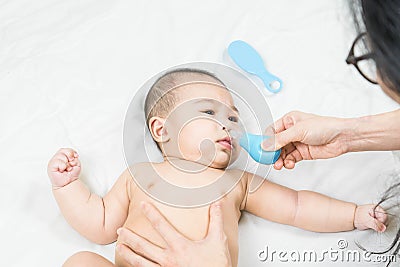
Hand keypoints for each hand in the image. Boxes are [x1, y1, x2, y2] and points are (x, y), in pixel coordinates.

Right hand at [47, 148, 80, 187]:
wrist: (68, 183)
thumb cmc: (71, 174)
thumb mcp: (76, 163)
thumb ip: (75, 157)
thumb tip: (73, 154)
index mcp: (62, 157)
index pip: (65, 149)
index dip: (72, 152)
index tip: (76, 157)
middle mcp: (56, 158)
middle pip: (63, 150)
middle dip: (70, 156)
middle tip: (71, 164)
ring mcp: (53, 162)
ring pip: (60, 155)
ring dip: (67, 163)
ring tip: (67, 169)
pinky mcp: (50, 166)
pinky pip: (58, 162)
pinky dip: (63, 166)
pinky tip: (63, 170)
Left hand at [116, 202, 231, 266]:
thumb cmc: (216, 265)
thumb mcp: (217, 241)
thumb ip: (216, 221)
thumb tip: (217, 204)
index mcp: (179, 247)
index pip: (161, 226)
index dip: (151, 213)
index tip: (143, 204)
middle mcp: (168, 259)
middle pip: (144, 246)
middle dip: (130, 237)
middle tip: (119, 230)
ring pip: (141, 262)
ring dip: (128, 253)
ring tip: (119, 247)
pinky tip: (131, 266)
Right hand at [262, 111, 349, 169]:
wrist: (342, 138)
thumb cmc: (325, 127)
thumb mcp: (298, 131)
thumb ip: (280, 139)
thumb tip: (265, 144)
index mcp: (289, 120)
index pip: (272, 131)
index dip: (265, 141)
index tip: (260, 149)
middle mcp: (292, 131)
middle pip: (275, 144)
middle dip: (272, 153)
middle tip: (270, 160)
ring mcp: (297, 142)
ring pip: (282, 153)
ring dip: (280, 159)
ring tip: (280, 164)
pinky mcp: (302, 153)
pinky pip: (290, 159)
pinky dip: (288, 162)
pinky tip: (289, 164)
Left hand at [354, 204, 386, 232]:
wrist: (353, 218)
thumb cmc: (358, 216)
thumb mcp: (367, 220)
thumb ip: (375, 224)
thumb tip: (383, 228)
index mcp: (377, 208)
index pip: (385, 217)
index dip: (380, 221)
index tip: (375, 222)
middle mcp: (378, 212)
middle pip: (384, 221)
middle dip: (378, 224)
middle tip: (371, 223)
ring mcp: (377, 216)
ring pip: (382, 224)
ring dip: (376, 226)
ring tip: (369, 223)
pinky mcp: (376, 220)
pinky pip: (379, 226)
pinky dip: (375, 227)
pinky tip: (370, 225)